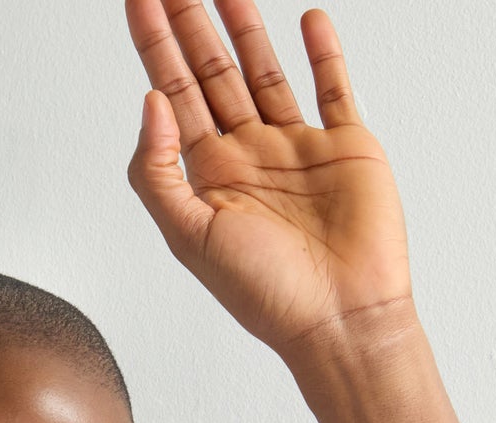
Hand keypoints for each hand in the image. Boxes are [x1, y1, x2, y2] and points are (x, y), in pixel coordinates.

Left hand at [124, 2, 413, 362]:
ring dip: (244, 27)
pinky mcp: (345, 147)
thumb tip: (150, 100)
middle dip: (190, 24)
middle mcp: (249, 157)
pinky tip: (307, 19)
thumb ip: (159, 171)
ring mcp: (298, 149)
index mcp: (208, 178)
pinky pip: (332, 88)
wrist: (340, 319)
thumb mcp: (189, 238)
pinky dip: (323, 53)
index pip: (172, 95)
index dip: (154, 45)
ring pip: (264, 71)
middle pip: (211, 72)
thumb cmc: (265, 294)